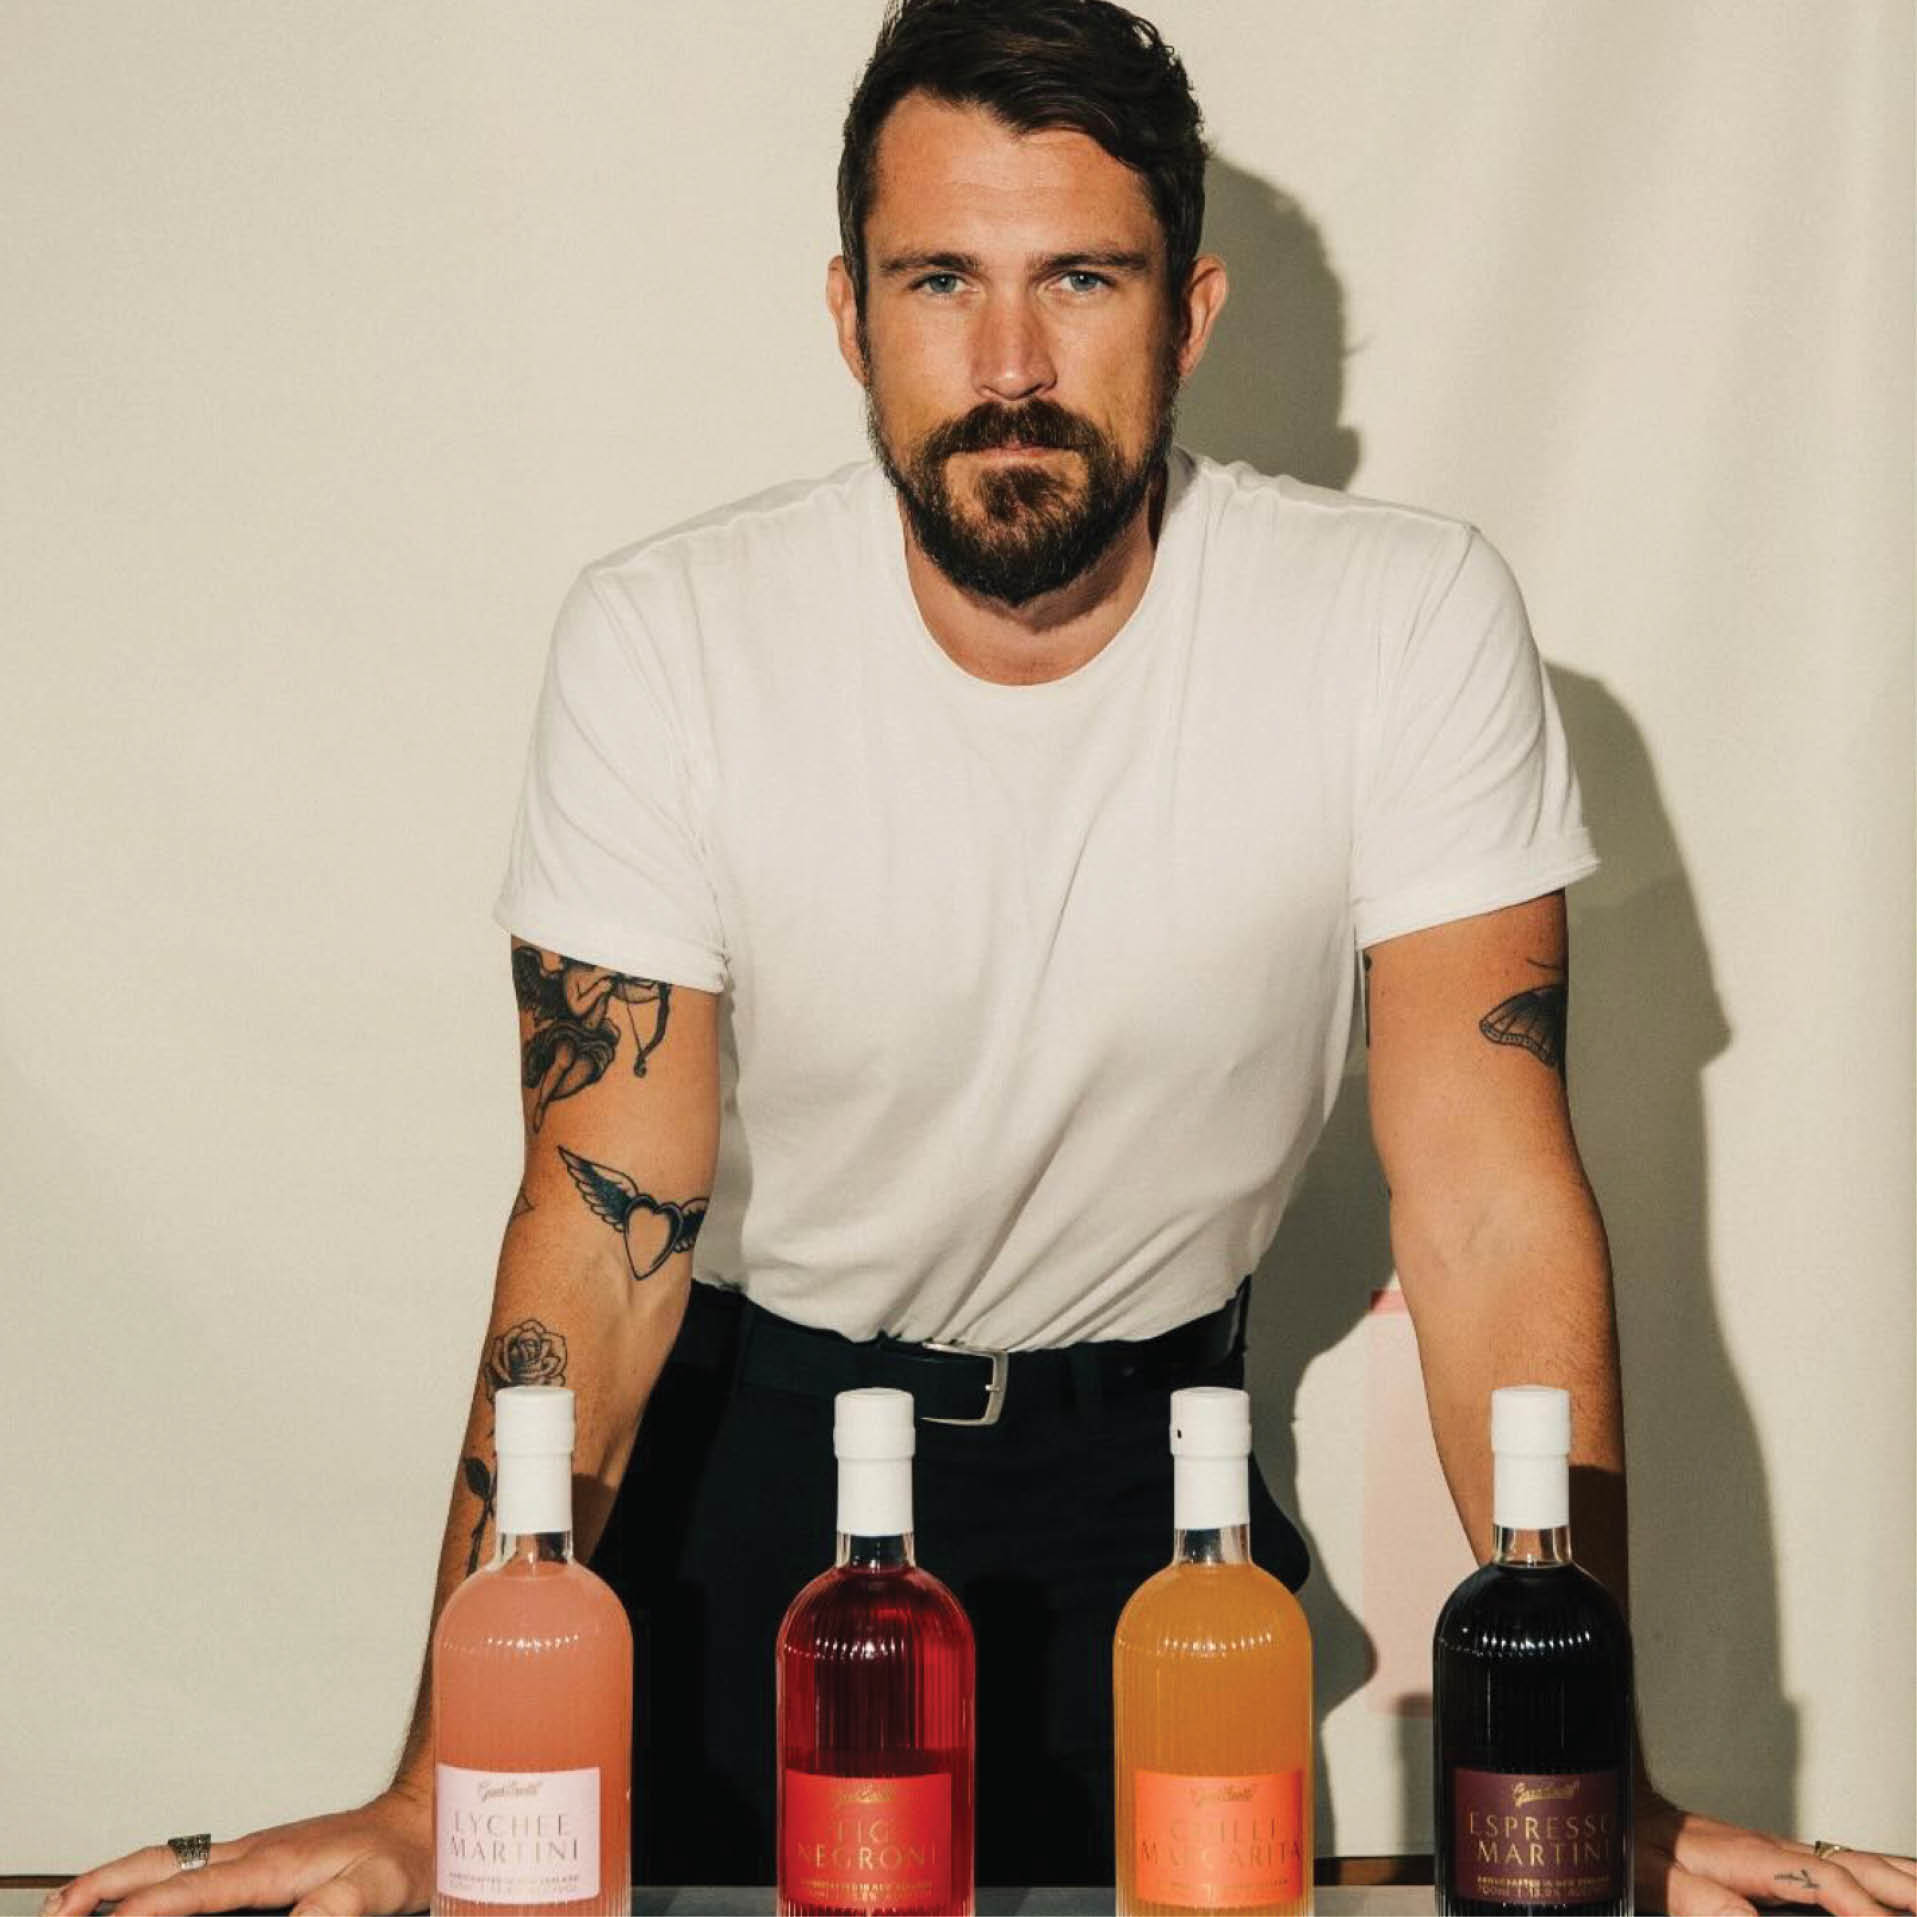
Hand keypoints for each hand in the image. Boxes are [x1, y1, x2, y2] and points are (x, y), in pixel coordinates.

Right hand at [41, 1786, 432, 1916]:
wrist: (421, 1817)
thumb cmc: (403, 1854)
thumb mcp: (380, 1888)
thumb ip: (336, 1907)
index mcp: (274, 1863)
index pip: (196, 1888)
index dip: (151, 1909)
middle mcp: (254, 1852)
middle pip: (164, 1863)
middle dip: (104, 1887)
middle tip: (56, 1914)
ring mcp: (252, 1851)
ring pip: (169, 1859)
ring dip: (115, 1880)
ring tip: (68, 1908)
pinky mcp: (256, 1858)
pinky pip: (187, 1864)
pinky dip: (146, 1878)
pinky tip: (133, 1898)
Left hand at [1639, 1784, 1916, 1914]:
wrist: (1630, 1814)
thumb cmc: (1643, 1847)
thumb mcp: (1661, 1879)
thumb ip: (1704, 1903)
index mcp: (1752, 1858)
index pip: (1824, 1882)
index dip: (1862, 1909)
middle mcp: (1776, 1850)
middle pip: (1856, 1866)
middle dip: (1903, 1890)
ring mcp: (1784, 1852)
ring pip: (1858, 1860)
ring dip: (1901, 1878)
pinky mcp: (1783, 1858)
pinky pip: (1844, 1863)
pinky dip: (1883, 1873)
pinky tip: (1898, 1884)